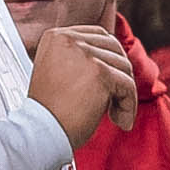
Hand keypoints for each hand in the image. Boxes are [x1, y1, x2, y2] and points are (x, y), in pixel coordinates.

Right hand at [25, 23, 136, 145]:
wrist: (40, 133)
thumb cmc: (49, 112)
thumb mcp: (58, 72)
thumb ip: (80, 59)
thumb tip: (115, 57)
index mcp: (57, 36)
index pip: (98, 36)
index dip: (109, 58)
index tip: (110, 81)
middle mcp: (69, 39)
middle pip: (114, 49)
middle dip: (119, 75)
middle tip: (114, 100)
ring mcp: (85, 54)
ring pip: (123, 67)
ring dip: (124, 94)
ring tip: (113, 114)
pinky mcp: (99, 72)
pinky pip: (127, 85)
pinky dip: (128, 105)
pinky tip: (121, 121)